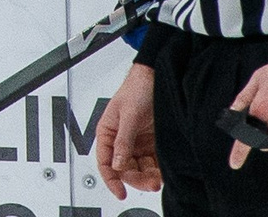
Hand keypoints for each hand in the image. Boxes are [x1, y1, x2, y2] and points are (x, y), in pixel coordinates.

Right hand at [96, 63, 160, 196]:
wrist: (158, 76)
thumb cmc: (137, 86)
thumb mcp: (128, 114)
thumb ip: (122, 140)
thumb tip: (116, 163)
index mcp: (108, 132)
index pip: (105, 162)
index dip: (111, 179)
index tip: (120, 192)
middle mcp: (122, 140)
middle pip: (124, 169)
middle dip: (136, 179)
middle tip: (148, 184)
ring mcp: (138, 142)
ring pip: (140, 168)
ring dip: (148, 176)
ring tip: (158, 179)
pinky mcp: (152, 142)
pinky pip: (153, 162)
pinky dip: (158, 170)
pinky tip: (162, 172)